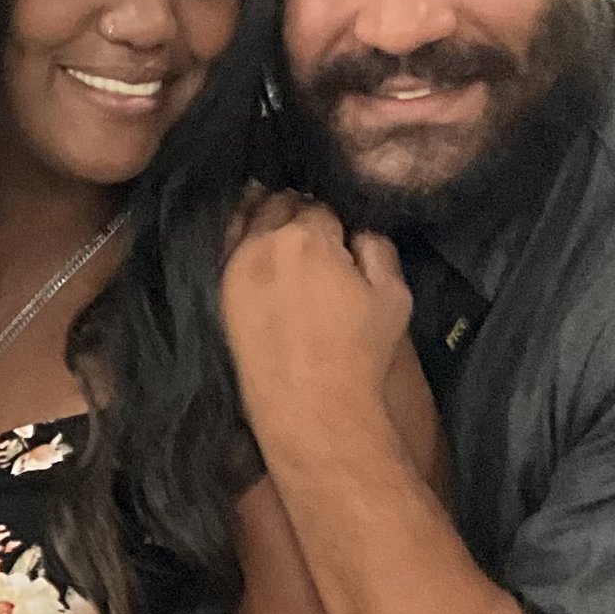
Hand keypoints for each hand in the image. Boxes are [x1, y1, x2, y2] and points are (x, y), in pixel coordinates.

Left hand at [220, 195, 411, 452]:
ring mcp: (235, 268)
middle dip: (296, 209)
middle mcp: (264, 243)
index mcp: (307, 237)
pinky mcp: (220, 294)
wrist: (311, 408)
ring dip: (263, 214)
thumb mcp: (394, 294)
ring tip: (276, 218)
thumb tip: (358, 230)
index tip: (339, 231)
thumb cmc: (359, 352)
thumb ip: (378, 247)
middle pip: (279, 205)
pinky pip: (226, 249)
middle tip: (311, 228)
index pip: (320, 206)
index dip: (332, 217)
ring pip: (246, 220)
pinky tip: (248, 239)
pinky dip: (239, 237)